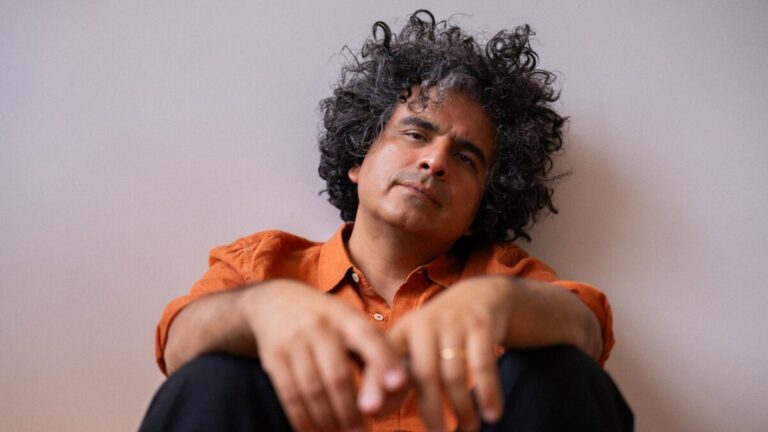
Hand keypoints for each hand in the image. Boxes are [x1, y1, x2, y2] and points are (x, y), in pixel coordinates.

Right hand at [243, 279, 406, 431]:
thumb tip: (398, 389)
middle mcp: (320, 325)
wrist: (276, 301)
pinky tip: (313, 430)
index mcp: (347, 317)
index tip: (399, 386)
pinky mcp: (273, 357)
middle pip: (338, 376)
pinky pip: (289, 395)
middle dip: (351, 410)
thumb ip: (374, 350)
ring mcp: (294, 341)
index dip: (385, 362)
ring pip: (312, 390)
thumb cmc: (327, 320)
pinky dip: (302, 418)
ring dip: (328, 420)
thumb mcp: (350, 323)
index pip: (370, 339)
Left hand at [387, 276, 510, 430]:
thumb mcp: (414, 346)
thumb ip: (395, 376)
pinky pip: (483, 363)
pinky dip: (488, 391)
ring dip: (462, 405)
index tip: (369, 411)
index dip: (375, 383)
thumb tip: (373, 412)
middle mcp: (424, 325)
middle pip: (423, 372)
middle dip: (430, 408)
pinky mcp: (480, 324)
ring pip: (454, 372)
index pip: (383, 359)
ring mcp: (453, 323)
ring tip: (468, 429)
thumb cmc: (438, 333)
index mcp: (401, 332)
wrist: (479, 296)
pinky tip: (491, 414)